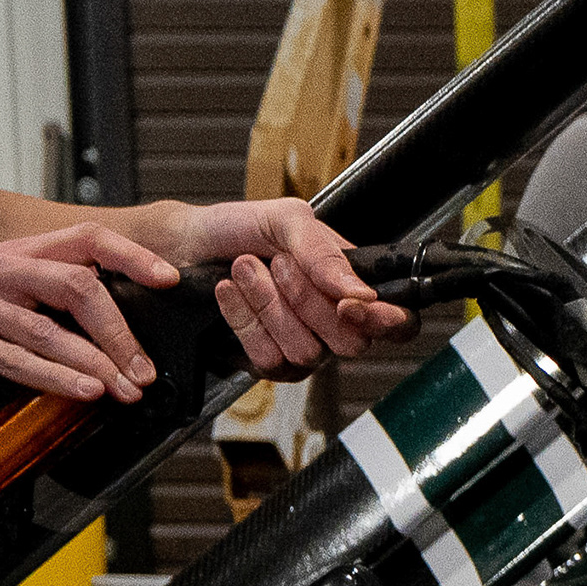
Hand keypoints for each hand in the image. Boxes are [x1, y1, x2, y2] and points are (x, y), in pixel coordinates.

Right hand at [0, 221, 192, 402]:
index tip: (169, 280)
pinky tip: (83, 391)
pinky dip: (54, 377)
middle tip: (144, 370)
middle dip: (119, 332)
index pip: (84, 239)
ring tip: (126, 389)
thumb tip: (112, 336)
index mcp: (10, 255)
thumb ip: (44, 308)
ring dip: (95, 363)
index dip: (131, 256)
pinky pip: (11, 357)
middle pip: (75, 285)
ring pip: (46, 328)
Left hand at [144, 199, 407, 373]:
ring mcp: (305, 348)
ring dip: (268, 304)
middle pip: (353, 342)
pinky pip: (270, 359)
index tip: (350, 304)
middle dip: (306, 300)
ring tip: (244, 270)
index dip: (385, 320)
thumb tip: (362, 294)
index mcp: (354, 288)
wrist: (186, 243)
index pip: (400, 323)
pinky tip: (230, 294)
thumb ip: (327, 253)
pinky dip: (243, 321)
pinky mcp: (270, 364)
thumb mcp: (288, 220)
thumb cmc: (240, 228)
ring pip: (308, 351)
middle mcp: (336, 325)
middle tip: (278, 264)